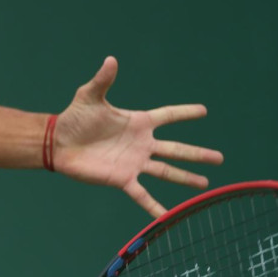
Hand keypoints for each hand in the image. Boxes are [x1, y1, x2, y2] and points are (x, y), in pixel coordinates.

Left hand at [54, 56, 223, 216]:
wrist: (58, 143)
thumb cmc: (75, 117)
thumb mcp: (90, 96)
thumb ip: (103, 80)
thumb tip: (110, 59)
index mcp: (138, 122)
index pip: (168, 116)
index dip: (185, 113)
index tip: (204, 111)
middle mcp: (141, 144)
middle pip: (176, 149)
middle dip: (198, 154)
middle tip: (220, 157)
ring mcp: (134, 162)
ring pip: (167, 172)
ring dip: (186, 178)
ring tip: (205, 185)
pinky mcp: (122, 178)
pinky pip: (142, 195)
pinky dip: (154, 207)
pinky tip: (167, 217)